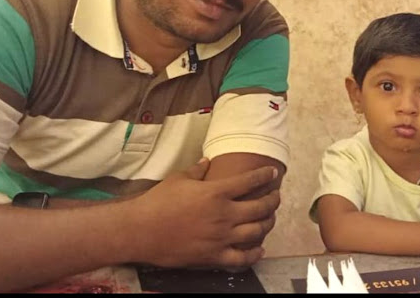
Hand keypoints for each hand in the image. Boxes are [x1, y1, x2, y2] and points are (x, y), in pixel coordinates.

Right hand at [125, 158, 279, 268]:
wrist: (142, 231)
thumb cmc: (160, 201)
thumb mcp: (179, 179)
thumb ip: (197, 170)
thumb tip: (207, 162)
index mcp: (217, 192)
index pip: (249, 181)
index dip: (264, 176)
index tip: (272, 174)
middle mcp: (224, 215)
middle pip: (260, 207)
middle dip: (273, 201)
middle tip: (276, 196)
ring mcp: (221, 238)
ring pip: (256, 232)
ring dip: (268, 224)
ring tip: (270, 218)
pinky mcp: (214, 257)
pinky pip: (242, 258)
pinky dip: (255, 254)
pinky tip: (260, 249)